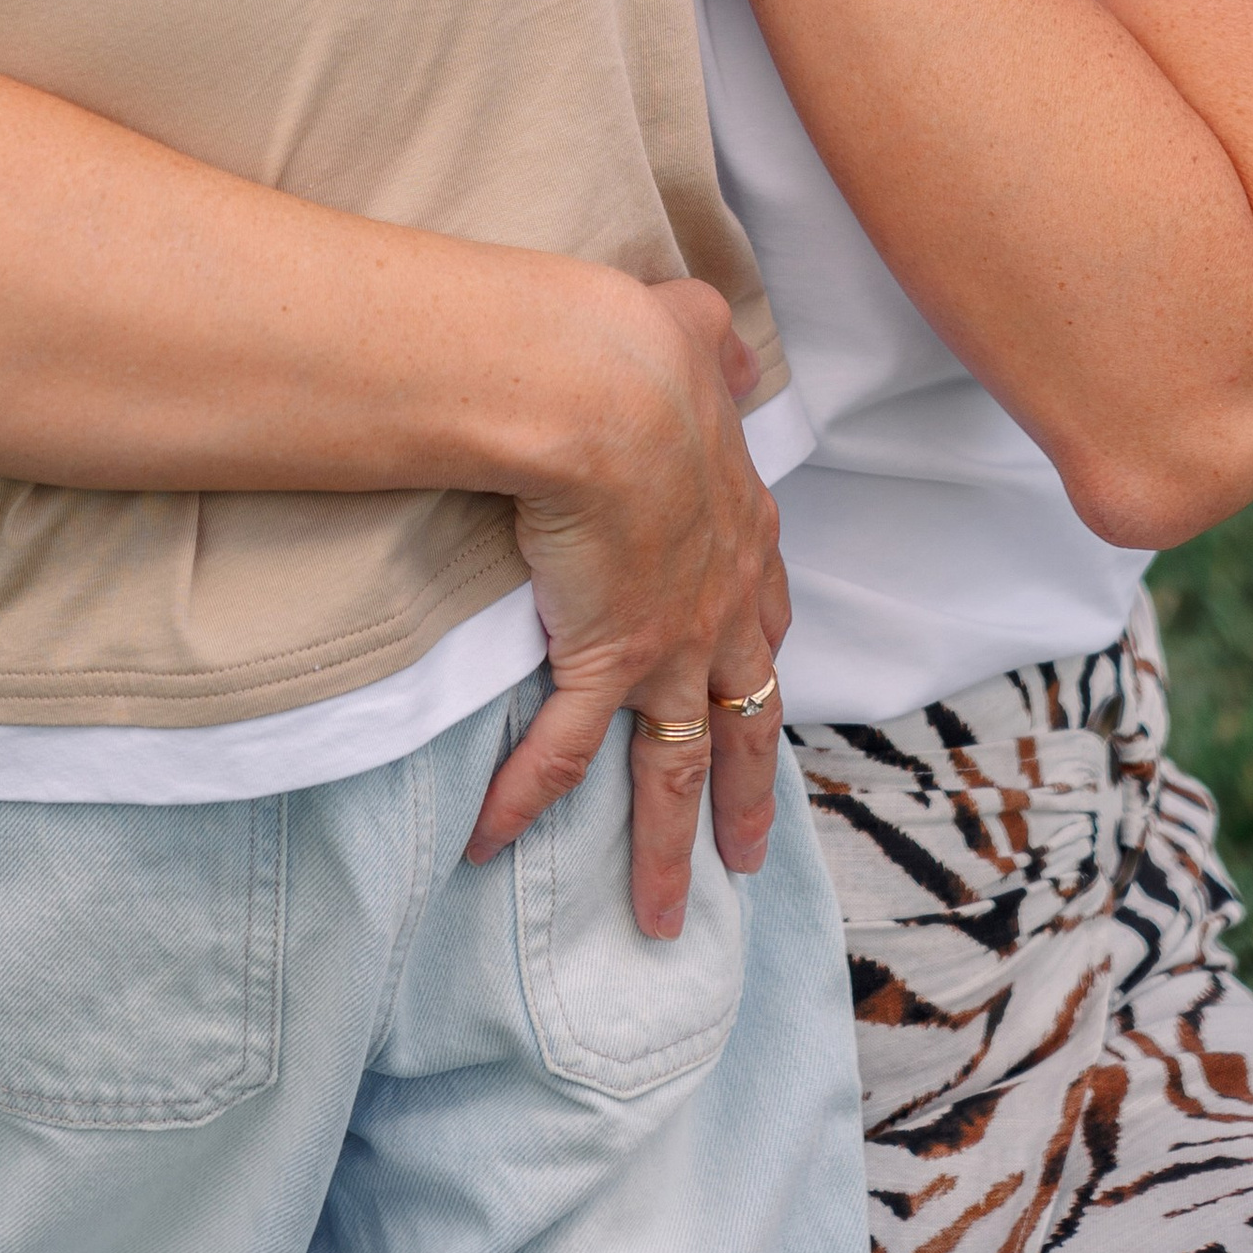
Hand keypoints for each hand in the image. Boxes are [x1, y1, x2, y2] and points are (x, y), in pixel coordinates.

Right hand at [469, 276, 791, 934]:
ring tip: (658, 918)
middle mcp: (719, 606)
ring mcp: (668, 644)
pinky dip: (525, 798)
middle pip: (743, 722)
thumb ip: (717, 347)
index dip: (758, 667)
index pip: (762, 618)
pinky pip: (560, 751)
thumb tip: (732, 351)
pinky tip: (490, 844)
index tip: (758, 702)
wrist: (602, 390)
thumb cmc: (640, 352)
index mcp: (742, 532)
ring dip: (663, 846)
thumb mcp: (699, 334)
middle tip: (745, 858)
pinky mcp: (604, 659)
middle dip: (745, 795)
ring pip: (674, 769)